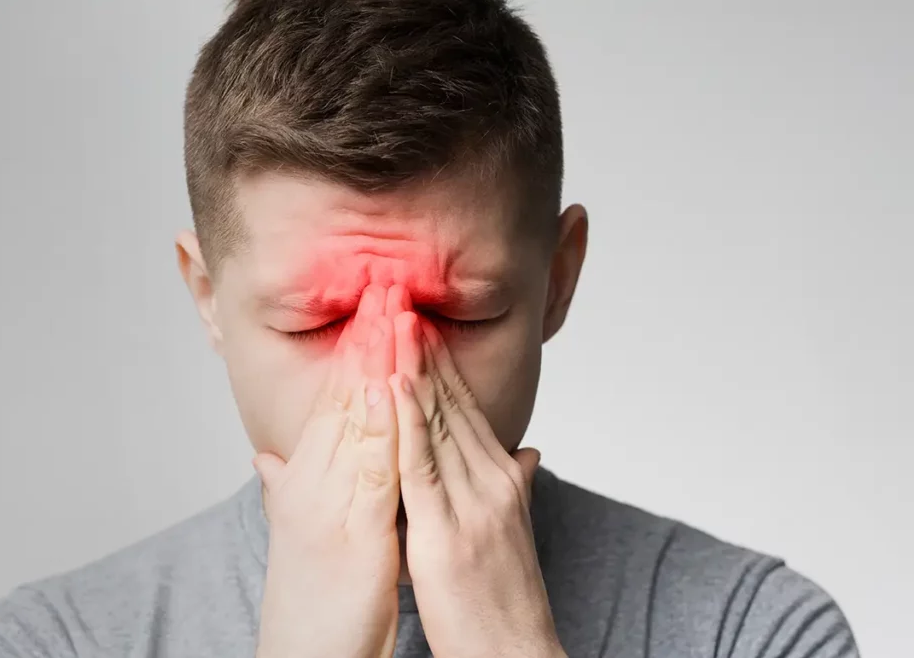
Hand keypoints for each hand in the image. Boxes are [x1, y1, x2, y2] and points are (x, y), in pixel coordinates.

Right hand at [252, 285, 401, 657]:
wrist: (303, 654)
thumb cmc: (312, 595)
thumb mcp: (302, 530)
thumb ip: (288, 487)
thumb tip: (270, 458)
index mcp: (307, 478)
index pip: (333, 400)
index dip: (355, 351)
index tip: (374, 305)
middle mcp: (311, 482)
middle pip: (343, 396)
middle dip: (366, 339)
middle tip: (385, 282)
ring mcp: (329, 504)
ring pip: (355, 420)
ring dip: (376, 364)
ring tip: (392, 312)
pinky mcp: (352, 532)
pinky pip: (370, 470)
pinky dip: (382, 426)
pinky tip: (395, 388)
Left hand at [388, 312, 565, 657]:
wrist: (518, 652)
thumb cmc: (506, 597)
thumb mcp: (513, 531)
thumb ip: (516, 485)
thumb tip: (528, 453)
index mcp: (501, 478)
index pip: (466, 407)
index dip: (442, 363)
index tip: (420, 323)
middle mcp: (493, 479)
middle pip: (454, 402)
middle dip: (426, 349)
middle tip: (402, 299)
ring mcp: (474, 502)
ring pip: (439, 421)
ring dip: (416, 366)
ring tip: (396, 319)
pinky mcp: (450, 529)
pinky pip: (424, 464)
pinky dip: (409, 420)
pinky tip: (394, 384)